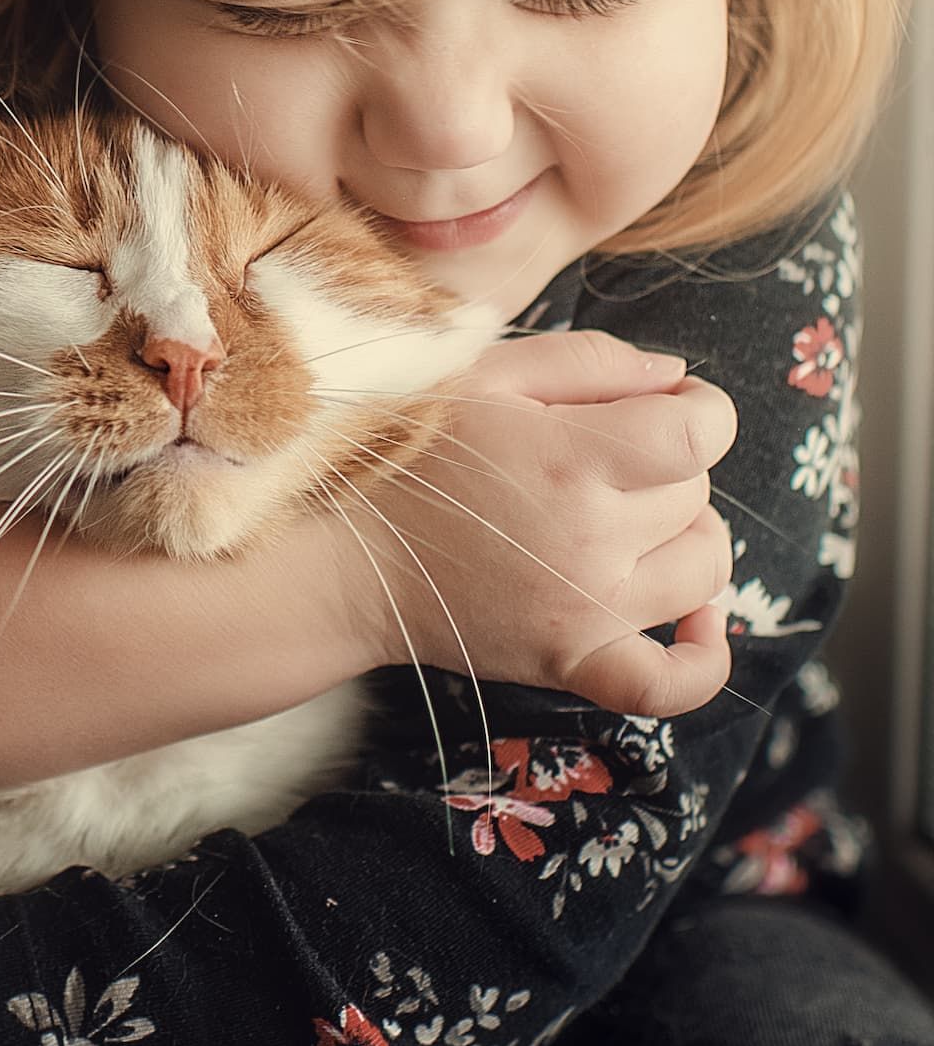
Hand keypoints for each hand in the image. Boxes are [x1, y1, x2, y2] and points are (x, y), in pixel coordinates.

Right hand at [321, 330, 736, 717]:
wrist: (343, 555)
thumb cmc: (406, 453)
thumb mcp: (483, 374)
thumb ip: (588, 361)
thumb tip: (678, 381)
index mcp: (573, 459)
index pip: (702, 434)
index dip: (700, 412)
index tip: (664, 408)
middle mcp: (592, 540)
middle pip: (694, 494)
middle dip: (662, 466)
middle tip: (595, 457)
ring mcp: (586, 611)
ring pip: (702, 567)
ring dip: (682, 536)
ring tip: (630, 520)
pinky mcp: (570, 661)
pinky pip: (668, 684)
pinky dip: (702, 661)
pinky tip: (702, 625)